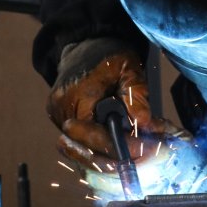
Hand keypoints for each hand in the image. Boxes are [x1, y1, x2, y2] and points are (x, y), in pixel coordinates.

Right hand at [46, 41, 188, 195]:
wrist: (86, 46)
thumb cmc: (109, 55)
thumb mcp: (129, 69)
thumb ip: (136, 96)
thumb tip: (144, 125)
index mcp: (76, 95)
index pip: (96, 134)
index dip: (123, 147)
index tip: (149, 151)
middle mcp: (61, 111)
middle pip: (85, 151)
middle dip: (116, 160)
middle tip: (146, 159)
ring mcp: (57, 118)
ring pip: (80, 154)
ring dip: (107, 161)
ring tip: (136, 158)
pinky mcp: (60, 123)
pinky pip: (78, 147)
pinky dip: (99, 153)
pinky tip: (121, 154)